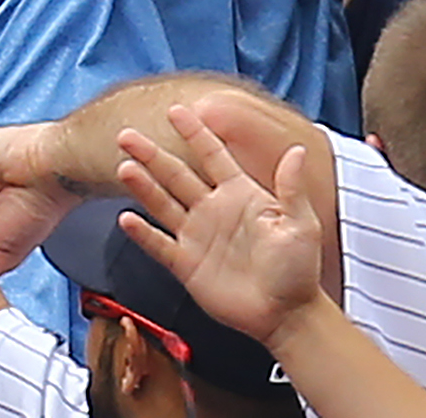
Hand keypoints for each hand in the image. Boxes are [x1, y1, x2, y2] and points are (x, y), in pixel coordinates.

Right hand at [114, 105, 323, 346]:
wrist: (285, 314)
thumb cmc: (298, 268)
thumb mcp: (300, 224)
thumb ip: (291, 188)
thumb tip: (296, 150)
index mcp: (240, 193)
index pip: (212, 154)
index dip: (194, 132)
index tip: (175, 110)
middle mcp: (214, 209)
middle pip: (176, 174)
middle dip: (152, 154)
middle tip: (126, 135)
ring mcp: (198, 236)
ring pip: (163, 204)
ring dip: (143, 186)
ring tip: (124, 167)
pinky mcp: (187, 265)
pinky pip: (160, 244)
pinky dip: (143, 233)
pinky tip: (127, 219)